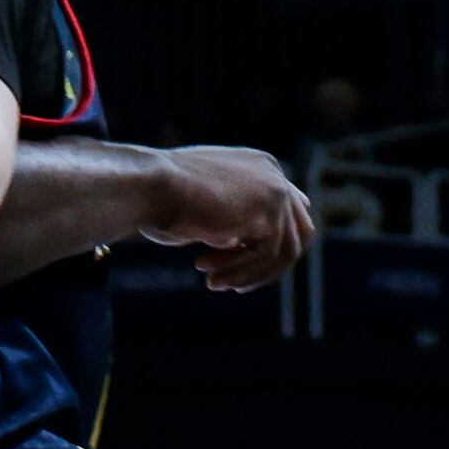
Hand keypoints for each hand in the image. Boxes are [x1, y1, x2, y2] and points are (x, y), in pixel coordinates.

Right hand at [144, 146, 319, 291]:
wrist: (150, 186)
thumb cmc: (162, 197)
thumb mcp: (206, 207)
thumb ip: (233, 219)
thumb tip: (244, 246)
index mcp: (259, 166)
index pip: (287, 211)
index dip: (261, 246)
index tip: (227, 264)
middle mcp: (274, 173)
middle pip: (298, 231)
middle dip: (264, 263)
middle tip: (228, 282)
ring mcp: (276, 191)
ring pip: (285, 250)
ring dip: (248, 273)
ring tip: (214, 282)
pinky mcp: (270, 213)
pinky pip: (268, 257)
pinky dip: (242, 273)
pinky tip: (212, 279)